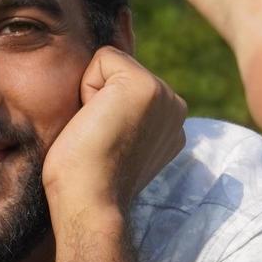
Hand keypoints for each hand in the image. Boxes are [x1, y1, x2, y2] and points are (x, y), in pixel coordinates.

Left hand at [42, 46, 187, 217]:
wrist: (90, 203)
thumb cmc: (86, 179)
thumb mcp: (115, 139)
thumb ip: (123, 115)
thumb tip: (102, 95)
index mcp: (170, 122)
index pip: (124, 85)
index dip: (101, 106)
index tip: (106, 144)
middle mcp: (175, 106)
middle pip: (118, 70)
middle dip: (99, 97)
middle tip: (101, 138)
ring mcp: (166, 95)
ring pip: (111, 65)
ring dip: (93, 94)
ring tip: (99, 132)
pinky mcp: (146, 87)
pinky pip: (103, 58)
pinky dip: (87, 86)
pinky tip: (96, 121)